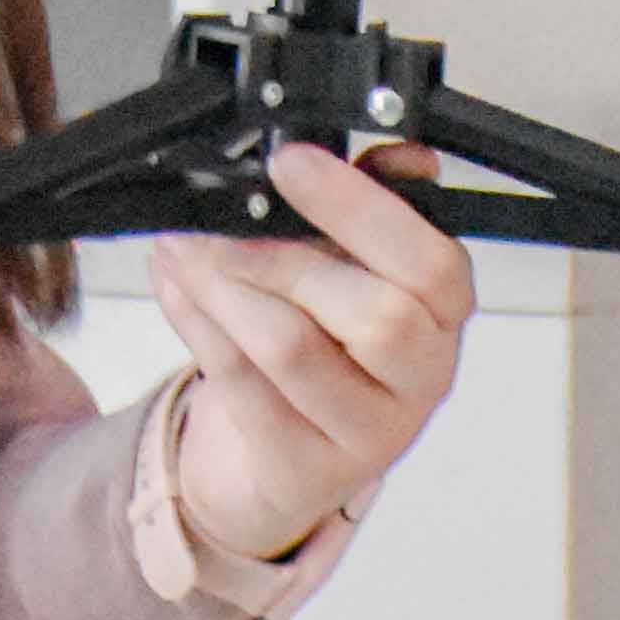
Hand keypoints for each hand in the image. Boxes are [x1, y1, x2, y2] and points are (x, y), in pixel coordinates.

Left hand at [148, 140, 475, 563]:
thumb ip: (373, 204)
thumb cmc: (323, 339)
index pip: (432, 264)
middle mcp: (421, 377)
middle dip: (279, 257)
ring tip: (181, 247)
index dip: (359, 207)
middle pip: (376, 316)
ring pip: (293, 350)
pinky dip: (195, 321)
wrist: (283, 453)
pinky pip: (240, 384)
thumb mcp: (353, 264)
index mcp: (445, 314)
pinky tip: (174, 284)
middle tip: (214, 223)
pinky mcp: (302, 465)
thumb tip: (401, 154)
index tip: (289, 163)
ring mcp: (367, 433)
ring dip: (222, 287)